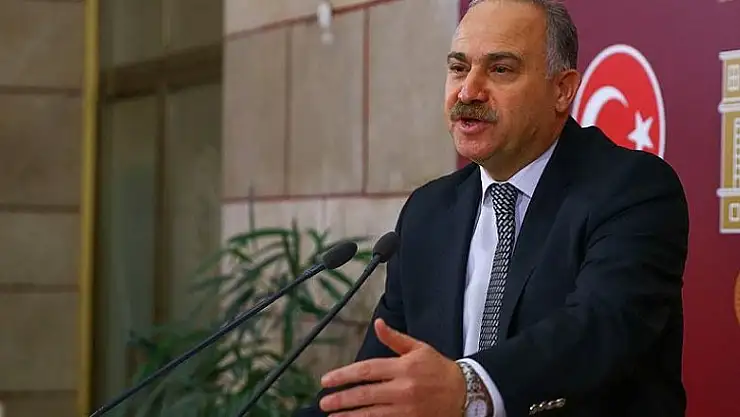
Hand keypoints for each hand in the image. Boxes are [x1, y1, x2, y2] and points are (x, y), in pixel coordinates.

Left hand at [318, 318, 465, 416]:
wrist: (466, 393)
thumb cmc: (439, 368)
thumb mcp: (419, 348)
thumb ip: (395, 339)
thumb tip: (377, 324)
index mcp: (403, 367)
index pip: (367, 370)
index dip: (344, 375)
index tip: (327, 380)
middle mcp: (403, 388)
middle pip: (365, 394)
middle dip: (341, 399)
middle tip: (323, 402)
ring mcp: (407, 409)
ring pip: (372, 414)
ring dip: (349, 416)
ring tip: (332, 416)